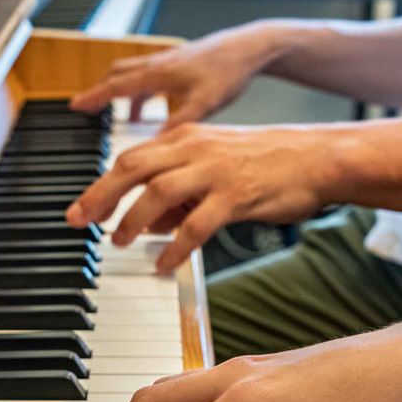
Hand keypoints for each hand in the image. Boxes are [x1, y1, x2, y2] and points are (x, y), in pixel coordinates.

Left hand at [65, 122, 347, 273]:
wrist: (320, 157)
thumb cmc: (270, 162)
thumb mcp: (216, 166)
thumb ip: (181, 191)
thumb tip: (150, 221)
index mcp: (186, 136)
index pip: (130, 158)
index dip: (101, 185)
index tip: (82, 209)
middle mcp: (195, 148)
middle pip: (131, 169)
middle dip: (100, 198)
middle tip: (82, 224)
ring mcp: (215, 171)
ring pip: (157, 193)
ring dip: (132, 221)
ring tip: (120, 242)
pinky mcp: (237, 195)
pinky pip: (195, 226)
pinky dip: (174, 248)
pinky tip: (165, 264)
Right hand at [68, 23, 283, 125]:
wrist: (249, 48)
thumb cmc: (228, 72)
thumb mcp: (203, 105)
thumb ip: (176, 127)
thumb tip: (154, 150)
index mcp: (158, 73)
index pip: (115, 86)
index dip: (93, 97)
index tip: (74, 106)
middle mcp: (158, 64)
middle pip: (117, 75)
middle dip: (100, 91)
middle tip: (85, 106)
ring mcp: (168, 61)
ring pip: (133, 74)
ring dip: (122, 92)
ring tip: (123, 116)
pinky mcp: (179, 62)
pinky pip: (150, 76)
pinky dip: (143, 92)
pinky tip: (155, 108)